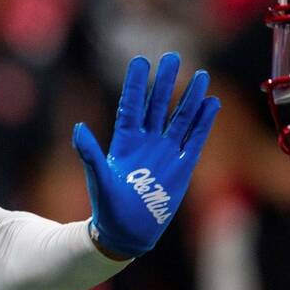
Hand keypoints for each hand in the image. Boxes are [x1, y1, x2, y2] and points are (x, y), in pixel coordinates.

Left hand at [73, 52, 219, 257]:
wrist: (126, 233)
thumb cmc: (107, 207)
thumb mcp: (98, 179)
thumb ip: (90, 154)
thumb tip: (77, 128)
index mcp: (124, 142)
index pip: (132, 107)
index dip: (136, 85)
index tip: (140, 61)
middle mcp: (146, 143)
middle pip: (157, 106)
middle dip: (165, 82)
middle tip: (172, 56)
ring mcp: (165, 154)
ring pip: (180, 120)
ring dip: (190, 98)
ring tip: (200, 75)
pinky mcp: (182, 168)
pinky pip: (195, 140)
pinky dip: (204, 123)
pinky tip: (211, 104)